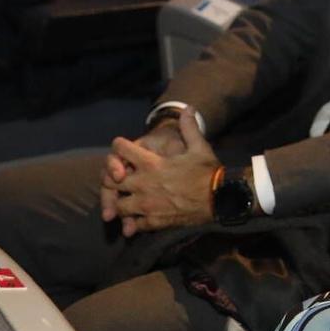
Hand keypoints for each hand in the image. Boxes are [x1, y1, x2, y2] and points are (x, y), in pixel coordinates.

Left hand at [109, 109, 217, 234]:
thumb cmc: (207, 172)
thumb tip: (188, 108)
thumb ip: (189, 127)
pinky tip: (141, 217)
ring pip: (118, 206)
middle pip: (109, 181)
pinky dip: (135, 220)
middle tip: (121, 178)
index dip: (120, 147)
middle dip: (112, 178)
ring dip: (121, 202)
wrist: (219, 199)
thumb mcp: (199, 147)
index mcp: (150, 163)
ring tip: (129, 200)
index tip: (124, 149)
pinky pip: (134, 222)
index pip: (120, 149)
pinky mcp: (153, 221)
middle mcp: (142, 184)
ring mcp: (146, 205)